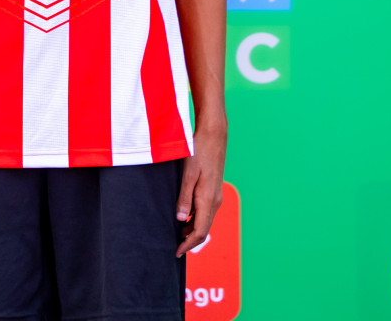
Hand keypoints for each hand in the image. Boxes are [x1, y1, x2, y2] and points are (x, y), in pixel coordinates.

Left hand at [175, 124, 226, 255]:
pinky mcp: (213, 191)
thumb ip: (184, 198)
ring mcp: (216, 197)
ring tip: (177, 236)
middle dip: (190, 241)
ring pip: (205, 221)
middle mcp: (215, 202)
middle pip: (204, 229)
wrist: (213, 138)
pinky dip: (196, 220)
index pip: (200, 231)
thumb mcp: (187, 175)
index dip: (188, 244)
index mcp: (208, 200)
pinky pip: (205, 212)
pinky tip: (184, 219)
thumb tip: (180, 220)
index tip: (177, 252)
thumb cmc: (198, 153)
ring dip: (193, 231)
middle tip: (175, 248)